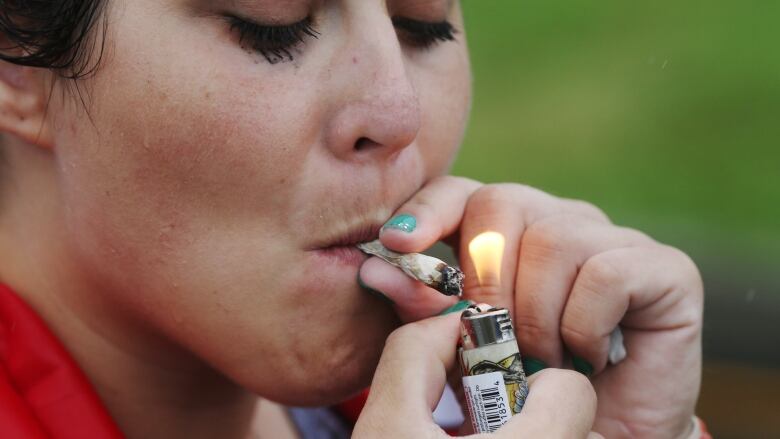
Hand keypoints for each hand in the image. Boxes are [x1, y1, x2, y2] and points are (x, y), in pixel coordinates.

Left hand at [358, 176, 702, 437]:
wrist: (599, 434)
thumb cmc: (526, 390)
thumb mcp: (462, 352)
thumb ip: (427, 311)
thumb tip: (376, 269)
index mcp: (509, 234)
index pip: (461, 193)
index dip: (427, 211)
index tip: (396, 243)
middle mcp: (560, 222)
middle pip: (500, 203)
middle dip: (484, 281)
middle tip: (495, 340)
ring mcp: (613, 239)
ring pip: (552, 241)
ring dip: (536, 319)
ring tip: (544, 360)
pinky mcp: (664, 267)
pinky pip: (604, 274)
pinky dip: (583, 327)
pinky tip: (588, 357)